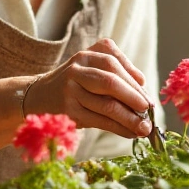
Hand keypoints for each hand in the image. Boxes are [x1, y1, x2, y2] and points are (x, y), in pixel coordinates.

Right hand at [24, 38, 152, 138]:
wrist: (39, 95)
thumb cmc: (76, 83)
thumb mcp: (93, 69)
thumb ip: (117, 74)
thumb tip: (144, 88)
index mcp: (87, 54)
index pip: (114, 63)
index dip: (134, 80)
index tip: (148, 96)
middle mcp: (76, 69)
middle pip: (110, 82)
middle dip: (134, 98)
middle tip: (149, 111)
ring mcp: (70, 90)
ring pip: (106, 105)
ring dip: (129, 119)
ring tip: (144, 128)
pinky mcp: (68, 111)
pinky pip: (99, 121)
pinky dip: (118, 128)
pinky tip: (130, 133)